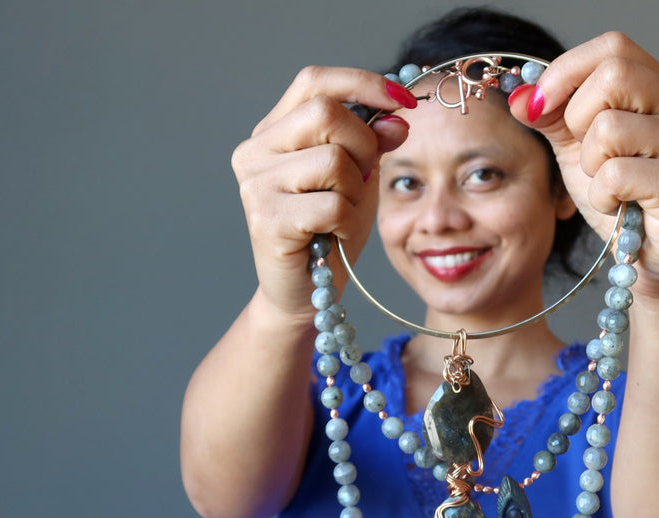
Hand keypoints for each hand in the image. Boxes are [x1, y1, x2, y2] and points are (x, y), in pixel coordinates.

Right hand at [231, 67, 411, 320]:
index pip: (314, 81)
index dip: (363, 83)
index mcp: (273, 131)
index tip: (402, 101)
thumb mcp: (358, 179)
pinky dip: (348, 222)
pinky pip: (331, 205)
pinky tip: (335, 237)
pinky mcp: (267, 220)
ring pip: (332, 161)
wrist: (304, 295)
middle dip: (363, 145)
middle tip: (362, 180)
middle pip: (326, 114)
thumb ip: (373, 144)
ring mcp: (256, 185)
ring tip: (342, 216)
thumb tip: (398, 116)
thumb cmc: (329, 234)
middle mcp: (256, 151)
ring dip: (354, 192)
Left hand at [510, 33, 658, 297]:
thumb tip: (521, 95)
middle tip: (588, 157)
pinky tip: (618, 208)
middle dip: (578, 119)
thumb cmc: (622, 204)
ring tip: (610, 188)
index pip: (614, 48)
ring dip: (590, 166)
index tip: (538, 104)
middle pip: (614, 75)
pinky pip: (616, 174)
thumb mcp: (579, 152)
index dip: (566, 71)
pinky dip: (601, 197)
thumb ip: (553, 117)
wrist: (652, 263)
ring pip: (609, 128)